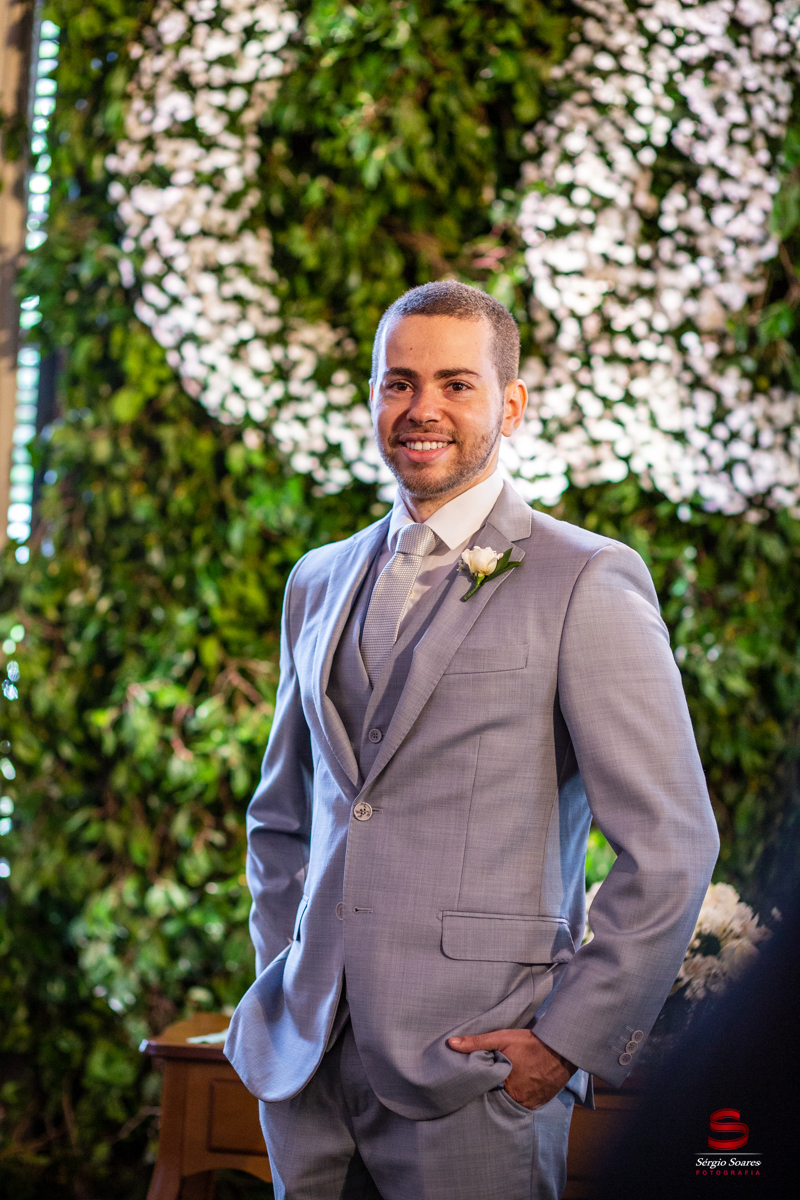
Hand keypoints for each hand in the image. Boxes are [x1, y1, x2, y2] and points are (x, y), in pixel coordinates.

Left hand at [448, 1028, 574, 1109]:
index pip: (485, 1095)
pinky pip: (525, 1104)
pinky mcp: (541, 1102)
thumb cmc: (530, 1044)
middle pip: (499, 1101)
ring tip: (498, 1089)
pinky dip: (519, 1098)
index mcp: (506, 1088)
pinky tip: (515, 1089)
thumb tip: (451, 1044)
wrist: (562, 1048)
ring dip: (506, 1097)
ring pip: (512, 1104)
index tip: (469, 1088)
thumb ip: (477, 1042)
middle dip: (492, 1095)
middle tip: (484, 1088)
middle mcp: (519, 1101)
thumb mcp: (502, 1038)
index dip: (478, 1091)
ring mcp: (532, 1104)